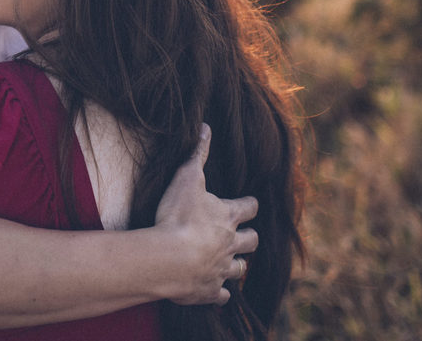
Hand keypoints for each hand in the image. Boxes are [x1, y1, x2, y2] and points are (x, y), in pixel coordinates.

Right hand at [153, 124, 257, 305]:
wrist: (169, 258)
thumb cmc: (178, 215)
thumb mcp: (187, 178)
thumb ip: (197, 153)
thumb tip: (205, 126)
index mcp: (228, 216)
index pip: (249, 207)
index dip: (249, 205)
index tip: (248, 204)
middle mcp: (231, 243)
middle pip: (252, 241)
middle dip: (250, 238)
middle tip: (243, 236)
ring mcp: (221, 269)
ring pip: (240, 269)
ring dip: (237, 265)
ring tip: (230, 263)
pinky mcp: (209, 290)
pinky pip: (221, 295)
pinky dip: (219, 293)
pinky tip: (217, 291)